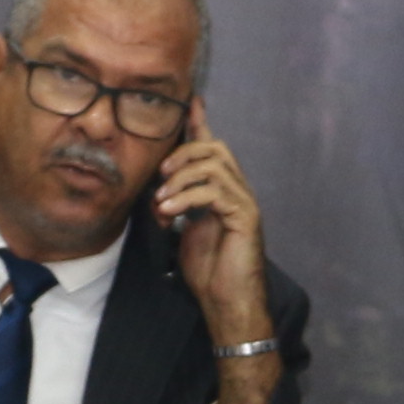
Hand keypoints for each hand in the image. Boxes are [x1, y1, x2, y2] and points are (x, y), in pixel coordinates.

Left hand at [157, 127, 276, 403]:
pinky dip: (186, 197)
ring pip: (214, 164)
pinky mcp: (246, 217)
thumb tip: (157, 192)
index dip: (200, 123)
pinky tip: (169, 212)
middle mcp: (238, 191)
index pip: (212, 148)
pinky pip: (215, 191)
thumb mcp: (184, 231)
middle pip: (214, 148)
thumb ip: (177, 207)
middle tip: (160, 175)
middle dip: (182, 153)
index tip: (190, 100)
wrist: (228, 303)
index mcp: (223, 191)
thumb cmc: (209, 273)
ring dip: (180, 179)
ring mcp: (245, 202)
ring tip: (161, 203)